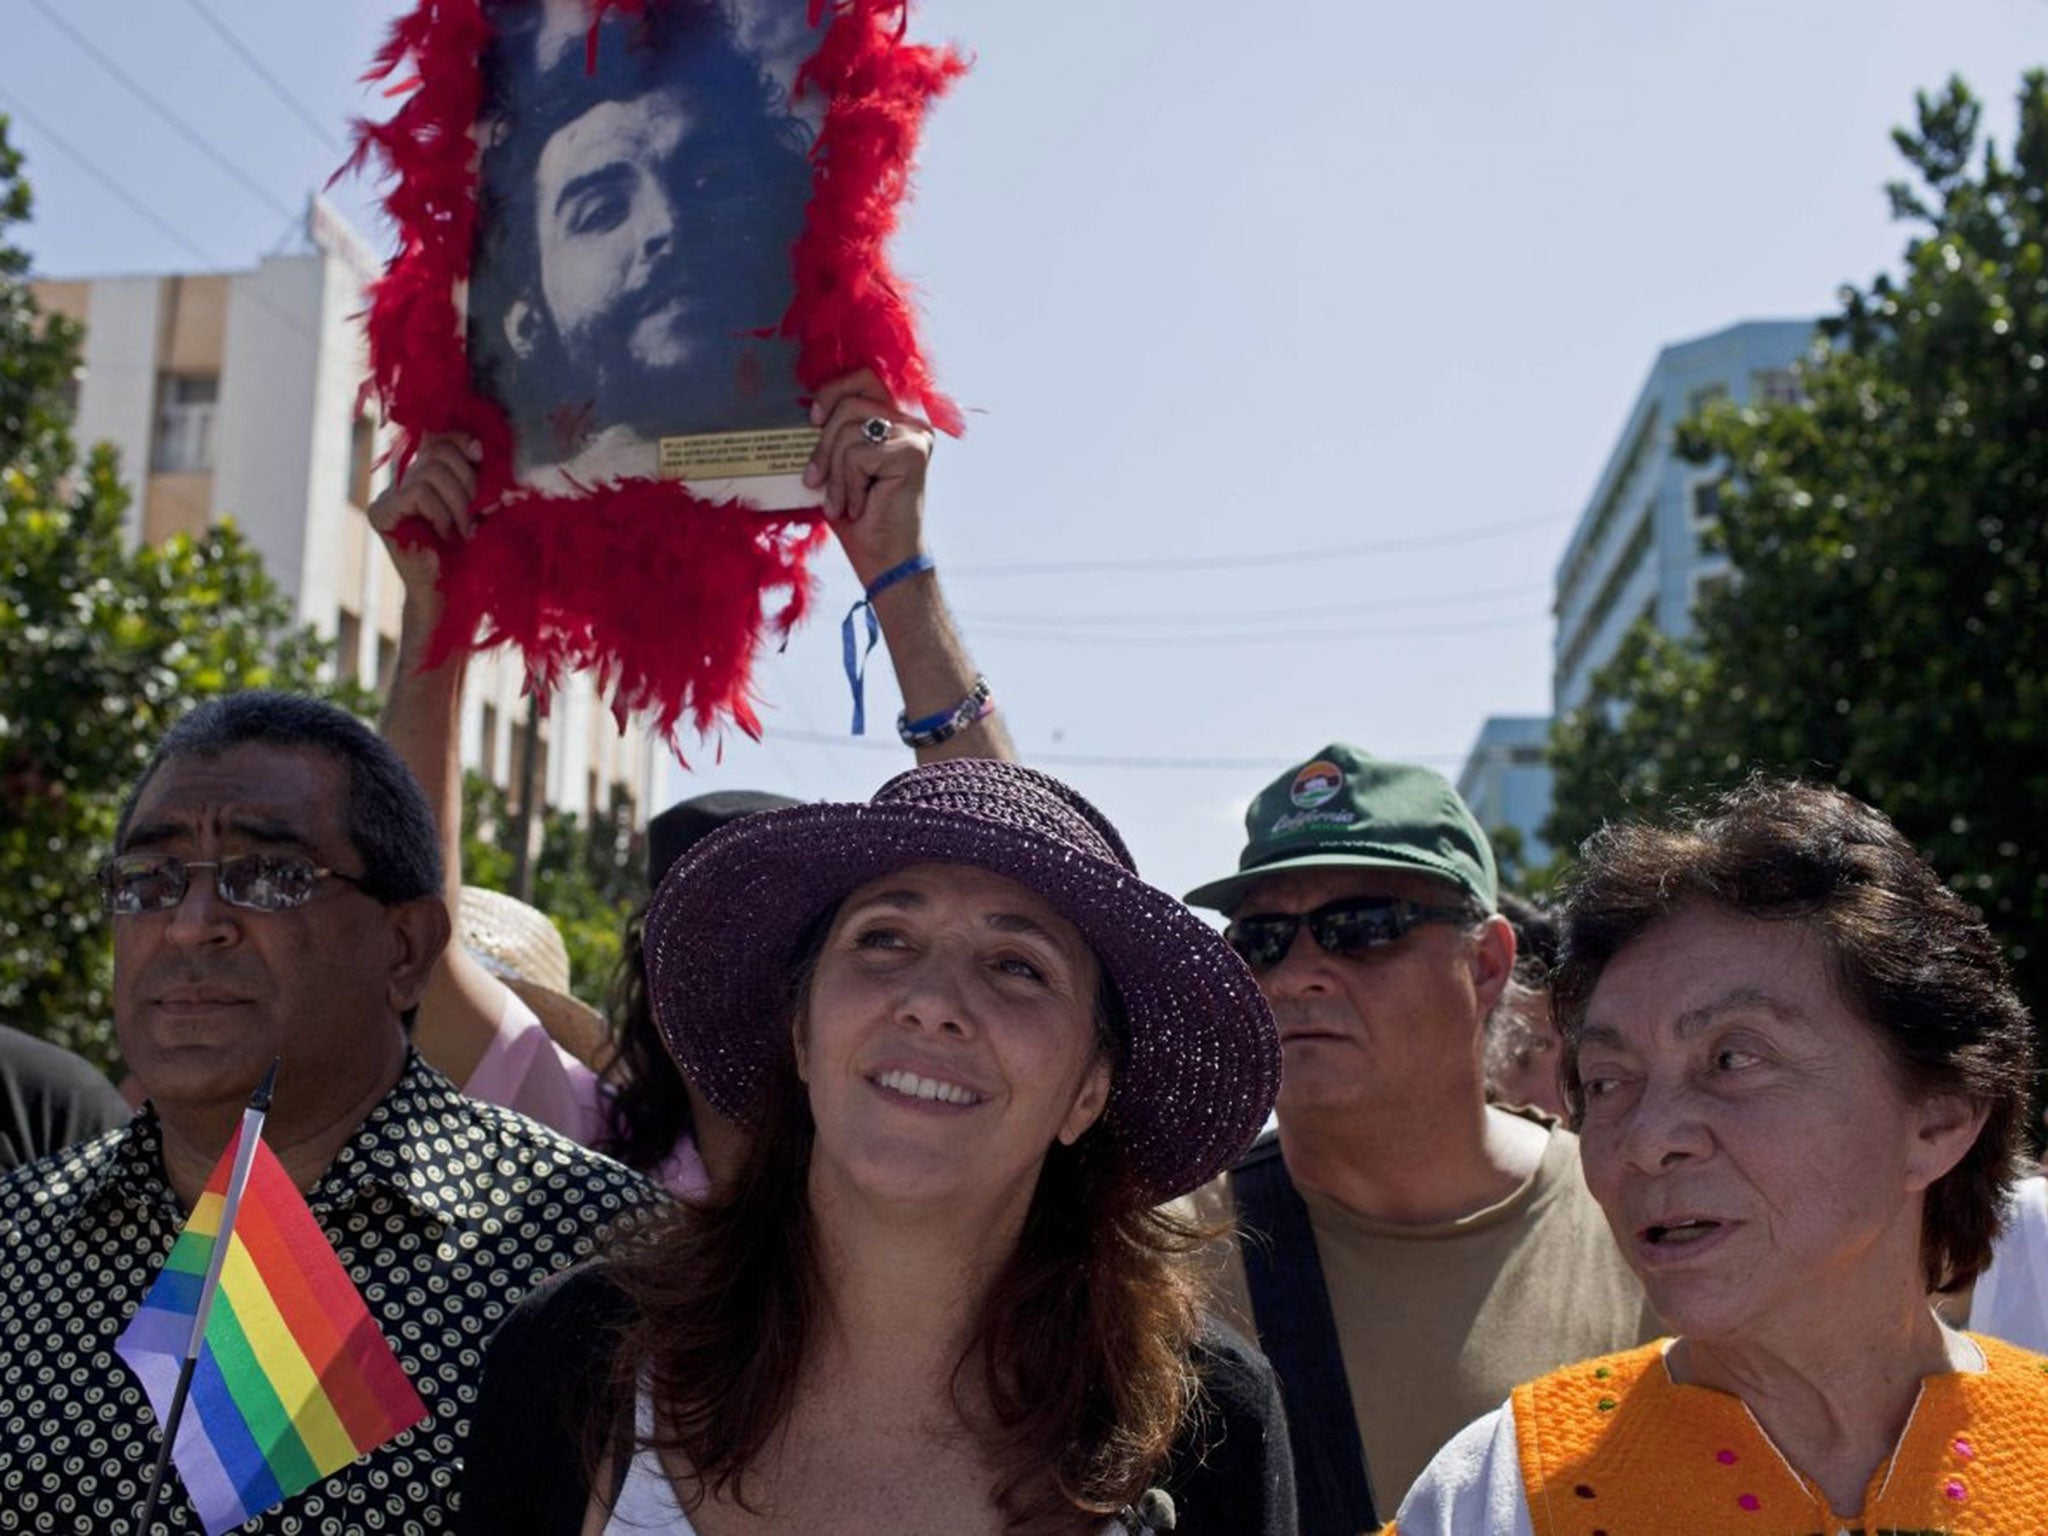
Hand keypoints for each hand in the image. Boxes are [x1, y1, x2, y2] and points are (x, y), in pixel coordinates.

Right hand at [365, 434, 484, 603]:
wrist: (453, 594)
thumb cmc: (472, 552)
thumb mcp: (482, 506)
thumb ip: (476, 476)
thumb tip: (477, 444)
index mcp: (430, 474)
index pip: (439, 437)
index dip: (460, 439)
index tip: (480, 455)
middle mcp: (406, 479)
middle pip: (438, 450)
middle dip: (468, 480)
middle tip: (479, 515)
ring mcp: (390, 494)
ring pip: (430, 471)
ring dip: (458, 502)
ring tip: (465, 531)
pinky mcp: (381, 511)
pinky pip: (418, 493)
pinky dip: (440, 512)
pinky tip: (445, 534)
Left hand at [803, 370, 933, 587]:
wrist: (884, 561)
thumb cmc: (860, 519)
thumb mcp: (838, 468)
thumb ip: (833, 435)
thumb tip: (805, 410)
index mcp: (896, 423)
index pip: (864, 379)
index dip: (833, 392)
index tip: (812, 420)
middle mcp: (911, 425)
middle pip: (850, 404)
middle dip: (824, 445)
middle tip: (816, 481)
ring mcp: (915, 438)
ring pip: (849, 431)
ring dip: (836, 474)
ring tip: (843, 503)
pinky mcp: (913, 453)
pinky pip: (857, 455)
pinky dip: (848, 486)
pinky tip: (860, 506)